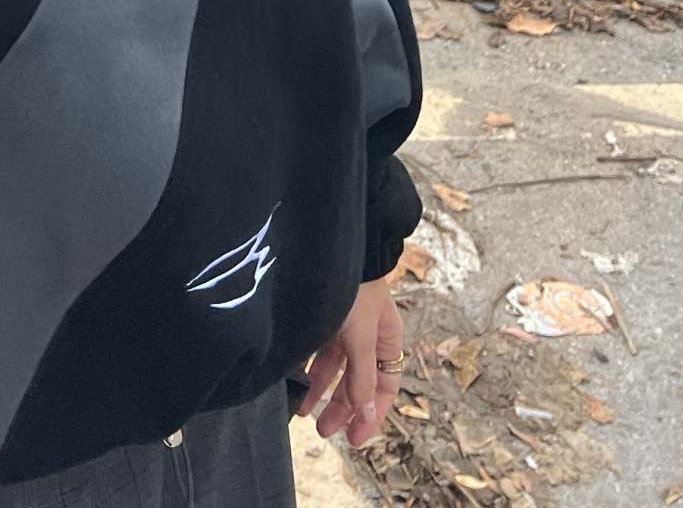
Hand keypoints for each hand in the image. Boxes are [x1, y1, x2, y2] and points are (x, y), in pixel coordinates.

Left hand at [292, 276, 402, 447]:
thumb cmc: (356, 287)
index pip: (384, 388)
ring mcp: (345, 326)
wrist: (331, 243)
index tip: (354, 439)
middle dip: (341, 408)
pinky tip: (296, 378)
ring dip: (321, 390)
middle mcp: (368, 336)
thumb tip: (367, 414)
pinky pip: (317, 349)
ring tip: (303, 411)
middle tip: (322, 431)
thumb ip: (363, 376)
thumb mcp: (361, 335)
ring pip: (335, 368)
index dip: (371, 415)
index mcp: (387, 340)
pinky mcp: (324, 316)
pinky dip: (308, 366)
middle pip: (357, 381)